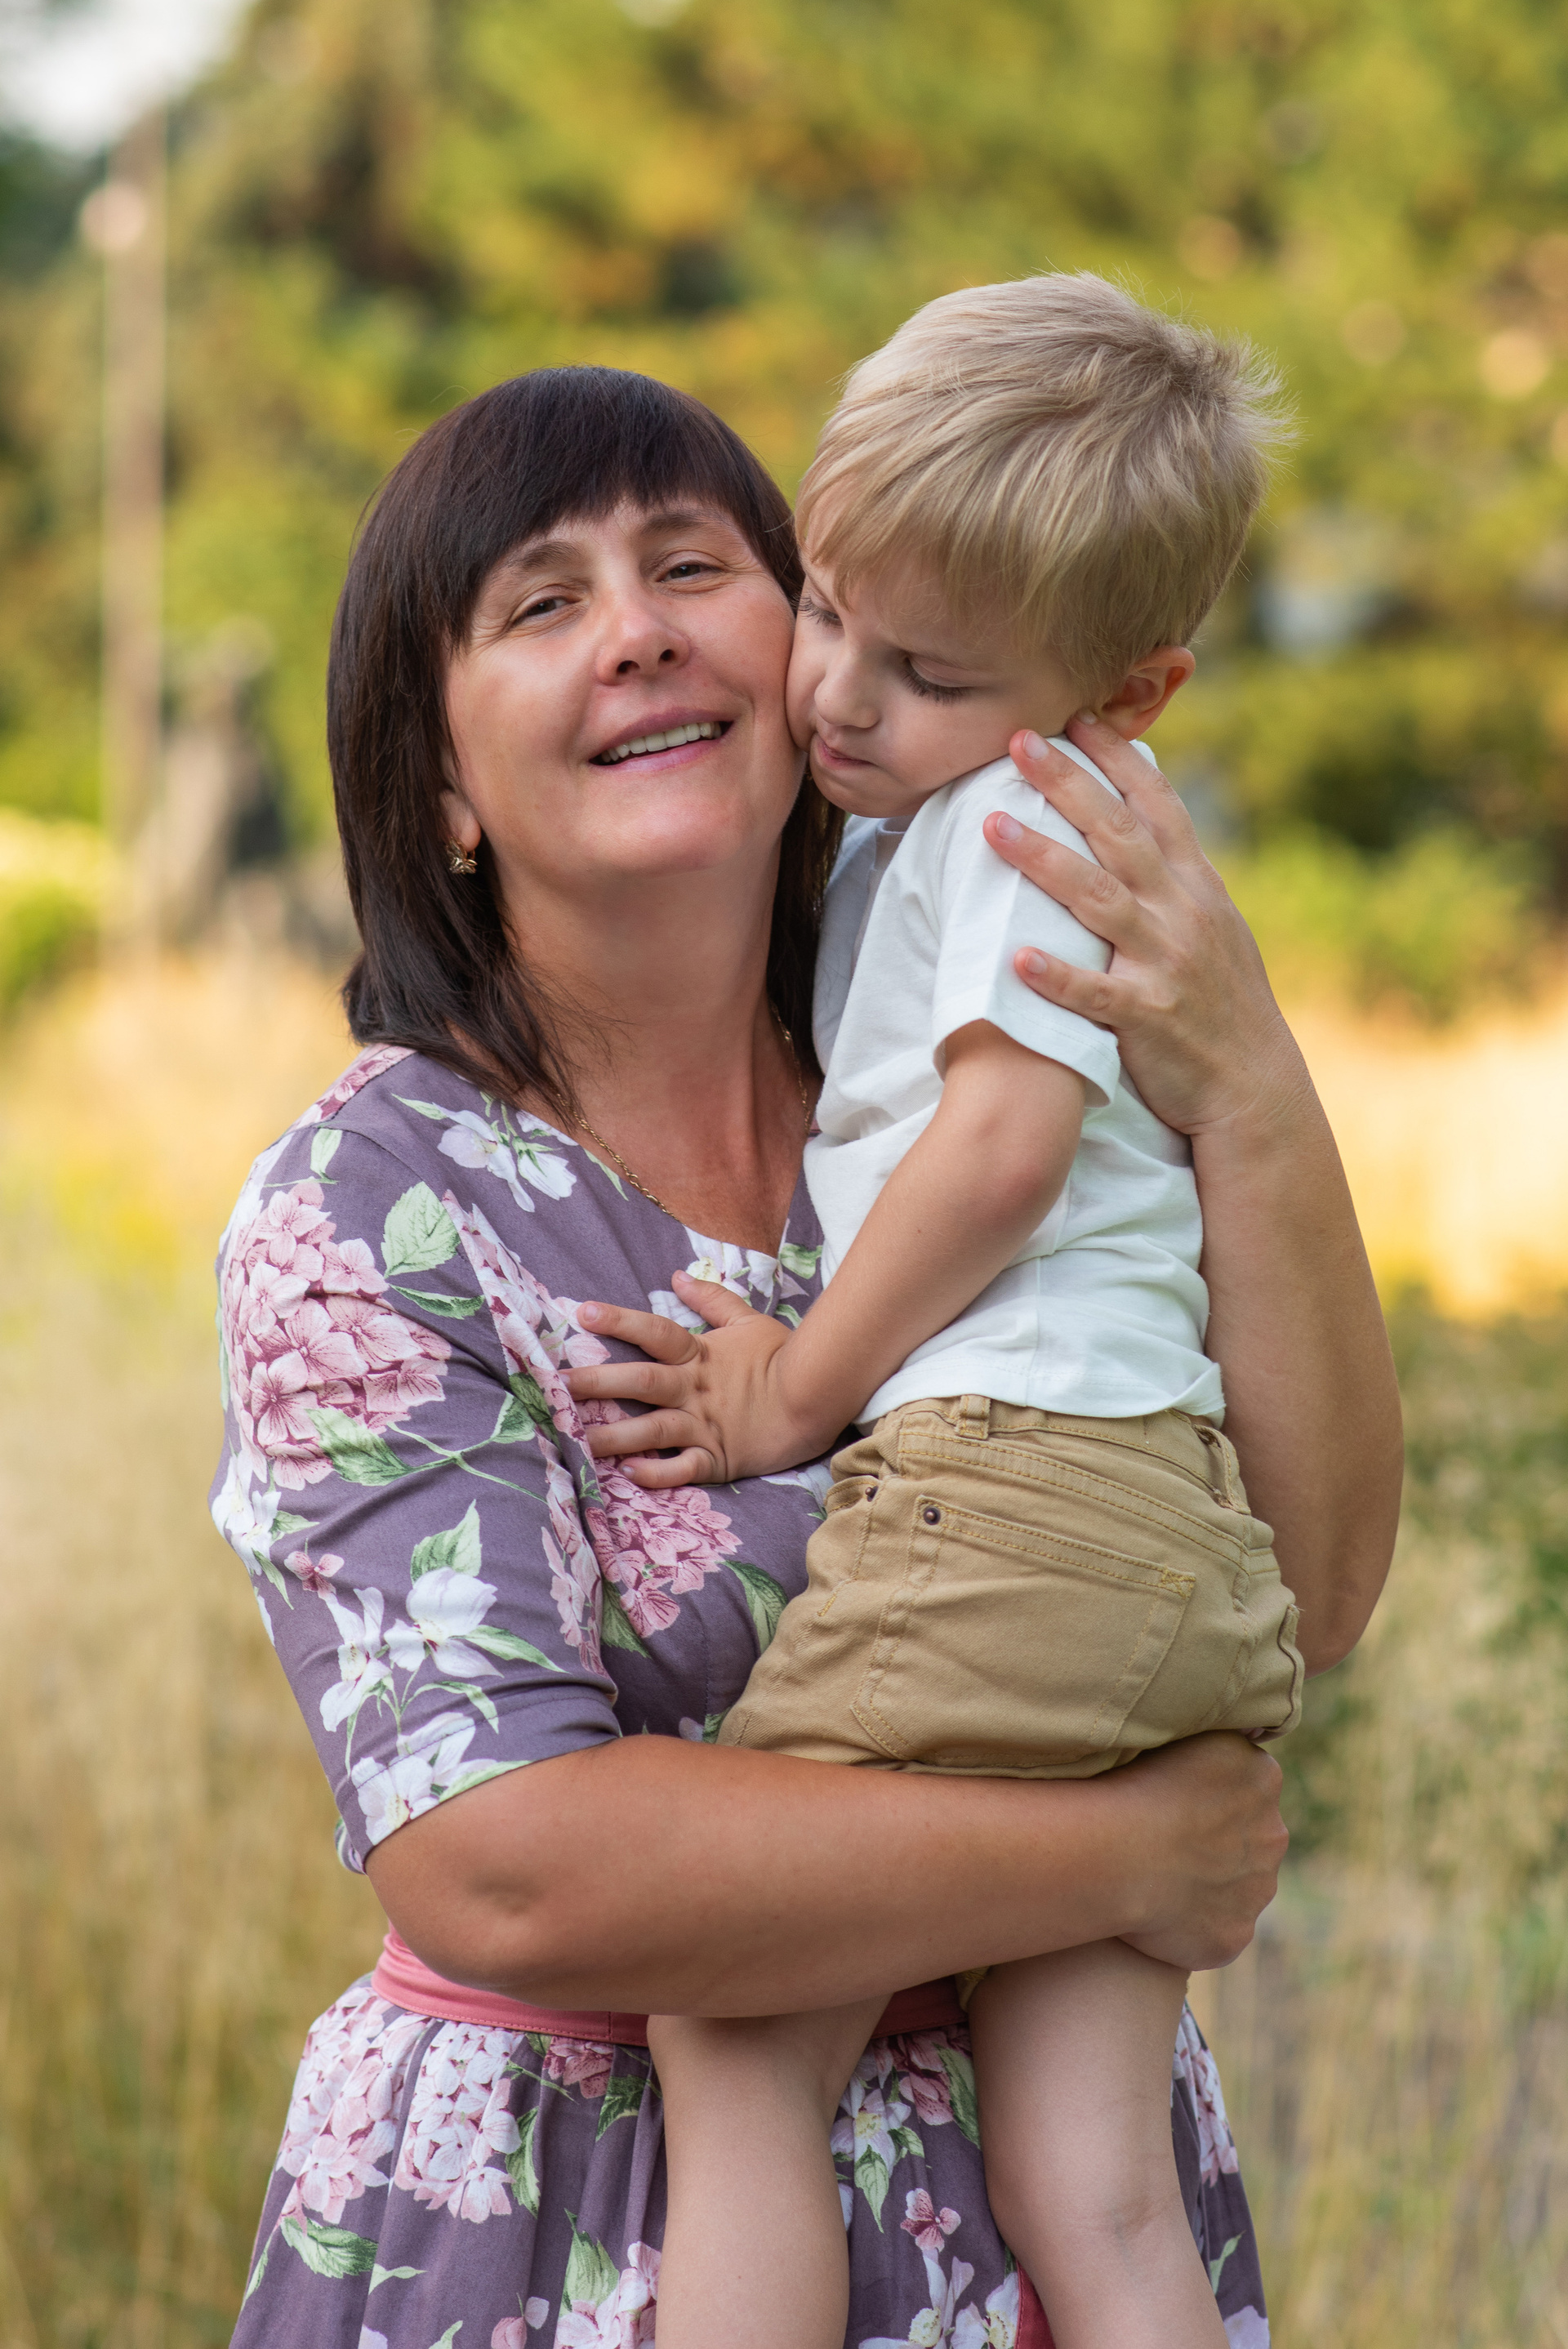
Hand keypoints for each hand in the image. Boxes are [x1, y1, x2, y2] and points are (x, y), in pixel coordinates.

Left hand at [565, 1273, 823, 1487]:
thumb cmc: (782, 1357)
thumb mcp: (748, 1321)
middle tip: (559, 1387)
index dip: (620, 1320)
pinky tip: (629, 1476)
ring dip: (614, 1436)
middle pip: (642, 1381)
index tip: (582, 1313)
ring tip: (578, 1440)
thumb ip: (712, 1300)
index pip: (655, 1331)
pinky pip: (683, 1469)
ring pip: (652, 1430)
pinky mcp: (718, 1458)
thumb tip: (678, 1276)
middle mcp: (695, 1389)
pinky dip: (657, 1474)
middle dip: (599, 1383)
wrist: (818, 1398)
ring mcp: (705, 1425)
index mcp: (700, 1355)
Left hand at [989, 715, 1310, 1139]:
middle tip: (1018, 739)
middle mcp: (1183, 913)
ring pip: (1099, 900)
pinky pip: (1096, 993)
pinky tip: (1016, 959)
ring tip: (991, 829)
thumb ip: (1175, 878)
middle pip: (1117, 835)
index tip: (1077, 714)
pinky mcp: (1148, 1017)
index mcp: (1197, 886)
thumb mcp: (1214, 927)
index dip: (1118, 757)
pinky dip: (1058, 975)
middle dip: (1067, 783)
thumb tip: (1139, 825)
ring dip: (1043, 862)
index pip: (1157, 805)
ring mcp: (1166, 963)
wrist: (1254, 1088)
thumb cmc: (1223, 1005)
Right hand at [1112, 1732, 1287, 1972]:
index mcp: (1261, 1776)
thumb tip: (1218, 1754)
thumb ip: (1212, 1749)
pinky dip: (1191, 1923)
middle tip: (1161, 1839)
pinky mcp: (1236, 1934)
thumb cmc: (1135, 1781)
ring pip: (1236, 1884)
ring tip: (1152, 1875)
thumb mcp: (1183, 1735)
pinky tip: (1153, 1911)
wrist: (1122, 1849)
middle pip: (1247, 1835)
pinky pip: (1216, 1927)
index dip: (1204, 1791)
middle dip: (1214, 1840)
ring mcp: (1258, 1888)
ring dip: (1206, 1882)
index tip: (1169, 1797)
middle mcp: (1273, 1833)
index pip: (1242, 1781)